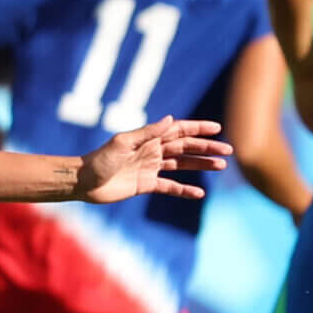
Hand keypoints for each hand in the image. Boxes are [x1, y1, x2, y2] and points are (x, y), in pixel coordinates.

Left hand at [73, 117, 229, 203]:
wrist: (84, 181)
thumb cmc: (100, 159)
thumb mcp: (123, 143)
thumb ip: (148, 132)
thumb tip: (171, 120)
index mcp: (149, 138)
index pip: (179, 130)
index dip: (198, 129)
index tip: (218, 128)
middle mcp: (153, 151)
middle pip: (186, 148)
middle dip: (207, 148)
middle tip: (228, 151)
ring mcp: (151, 168)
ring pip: (182, 165)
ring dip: (201, 165)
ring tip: (220, 167)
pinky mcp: (146, 184)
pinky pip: (170, 187)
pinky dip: (185, 190)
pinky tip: (200, 193)